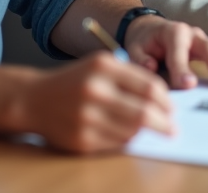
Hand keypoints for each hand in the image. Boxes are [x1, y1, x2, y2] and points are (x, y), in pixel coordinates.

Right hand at [18, 52, 173, 153]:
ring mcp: (87, 118)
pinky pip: (117, 144)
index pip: (150, 87)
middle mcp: (95, 91)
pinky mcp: (81, 140)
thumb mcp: (101, 64)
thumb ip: (131, 75)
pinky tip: (126, 134)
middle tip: (172, 128)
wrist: (34, 99)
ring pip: (133, 131)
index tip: (172, 108)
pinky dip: (127, 140)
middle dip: (164, 123)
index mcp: (103, 67)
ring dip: (145, 133)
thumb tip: (163, 98)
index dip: (166, 100)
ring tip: (147, 129)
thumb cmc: (75, 80)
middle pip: (144, 113)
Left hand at [123, 15, 207, 88]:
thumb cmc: (144, 42)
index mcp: (172, 32)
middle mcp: (193, 33)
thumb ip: (140, 58)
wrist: (150, 30)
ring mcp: (205, 39)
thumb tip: (150, 67)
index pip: (179, 50)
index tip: (188, 85)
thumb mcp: (134, 48)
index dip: (183, 67)